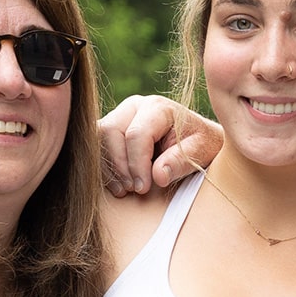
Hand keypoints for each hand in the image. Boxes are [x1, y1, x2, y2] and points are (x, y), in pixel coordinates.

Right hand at [98, 95, 223, 194]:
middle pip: (111, 132)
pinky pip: (95, 146)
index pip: (136, 134)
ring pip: (98, 137)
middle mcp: (134, 106)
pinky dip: (103, 167)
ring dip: (108, 167)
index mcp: (158, 107)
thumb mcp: (201, 152)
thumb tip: (158, 176)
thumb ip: (180, 162)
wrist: (197, 140)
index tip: (144, 188)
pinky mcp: (111, 130)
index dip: (137, 165)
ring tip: (125, 190)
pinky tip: (117, 185)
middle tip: (133, 189)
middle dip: (120, 165)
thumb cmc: (200, 144)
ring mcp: (120, 116)